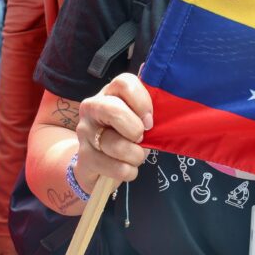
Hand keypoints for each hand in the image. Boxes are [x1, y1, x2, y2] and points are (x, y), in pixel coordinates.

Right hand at [73, 73, 153, 189]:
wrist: (98, 161)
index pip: (124, 84)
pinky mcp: (84, 157)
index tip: (149, 121)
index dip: (142, 103)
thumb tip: (169, 103)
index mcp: (110, 92)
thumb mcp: (137, 117)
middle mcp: (92, 107)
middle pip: (114, 110)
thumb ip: (148, 108)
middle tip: (140, 139)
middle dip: (135, 130)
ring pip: (116, 144)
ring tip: (135, 156)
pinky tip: (126, 168)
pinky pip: (115, 168)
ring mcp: (85, 132)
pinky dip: (128, 171)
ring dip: (135, 155)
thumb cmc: (125, 134)